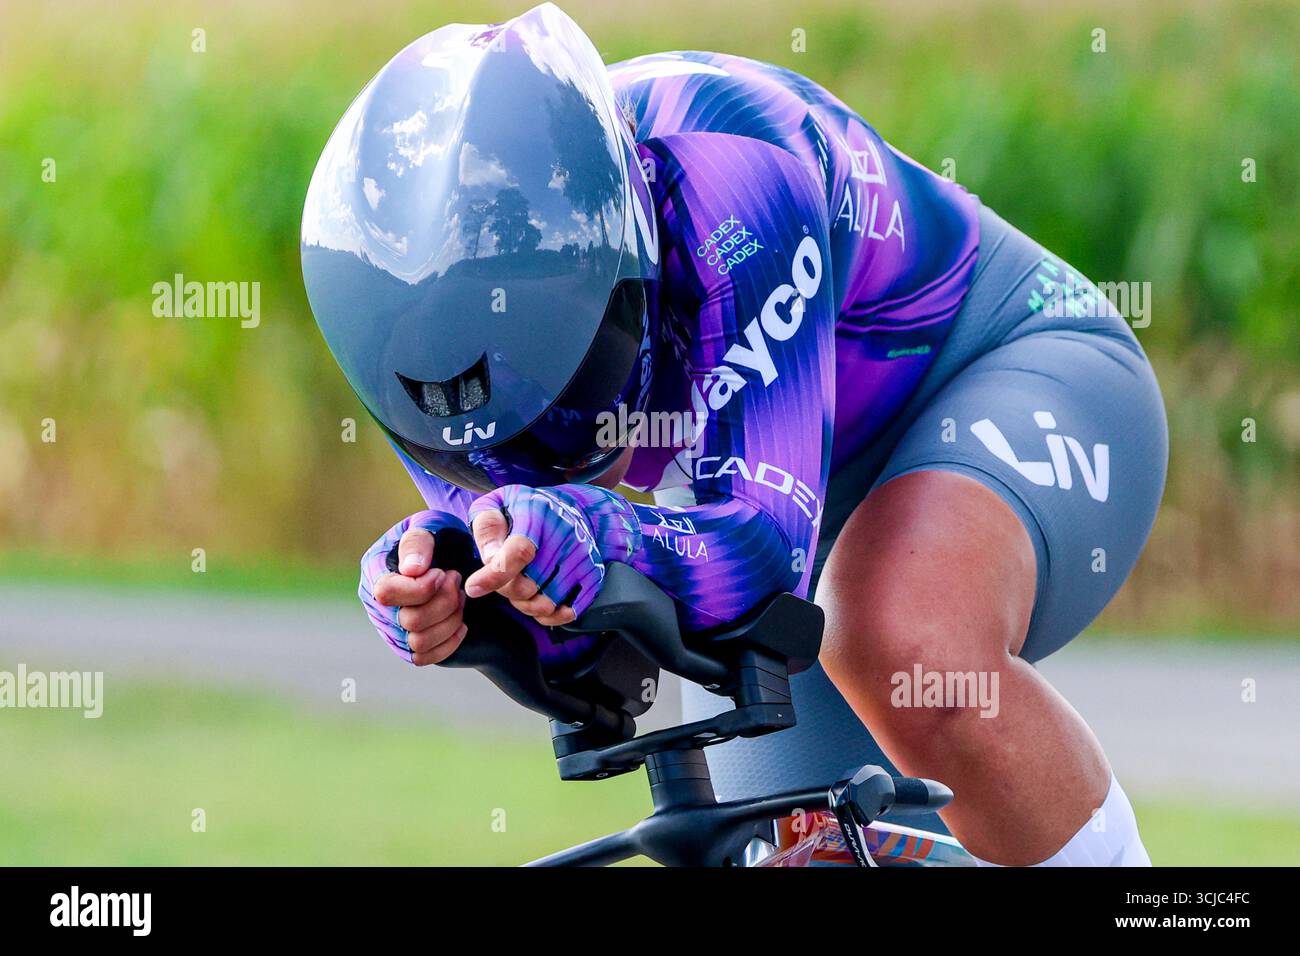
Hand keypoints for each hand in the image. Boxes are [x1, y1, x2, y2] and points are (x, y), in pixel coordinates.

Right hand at [360, 511, 467, 664]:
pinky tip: (461, 622)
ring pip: (419, 642)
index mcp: (375, 570)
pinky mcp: (406, 647)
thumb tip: (411, 570)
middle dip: (444, 602)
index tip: (444, 572)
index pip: (386, 593)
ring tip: (460, 598)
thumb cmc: (443, 538)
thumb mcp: (432, 525)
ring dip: (450, 620)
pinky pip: (424, 657)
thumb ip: (418, 541)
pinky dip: (449, 641)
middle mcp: (377, 603)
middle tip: (457, 582)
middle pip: (409, 621)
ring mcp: (390, 628)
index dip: (421, 588)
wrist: (461, 561)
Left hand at [464, 484, 639, 626]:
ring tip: (523, 588)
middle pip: (528, 585)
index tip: (473, 588)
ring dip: (527, 604)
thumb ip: (487, 526)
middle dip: (507, 590)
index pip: (519, 552)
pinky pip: (568, 612)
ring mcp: (582, 558)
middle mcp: (565, 536)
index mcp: (538, 514)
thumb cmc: (528, 510)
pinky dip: (549, 615)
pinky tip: (541, 601)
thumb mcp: (499, 504)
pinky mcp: (593, 575)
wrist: (575, 509)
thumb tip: (489, 558)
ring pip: (546, 603)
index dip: (496, 574)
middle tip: (505, 579)